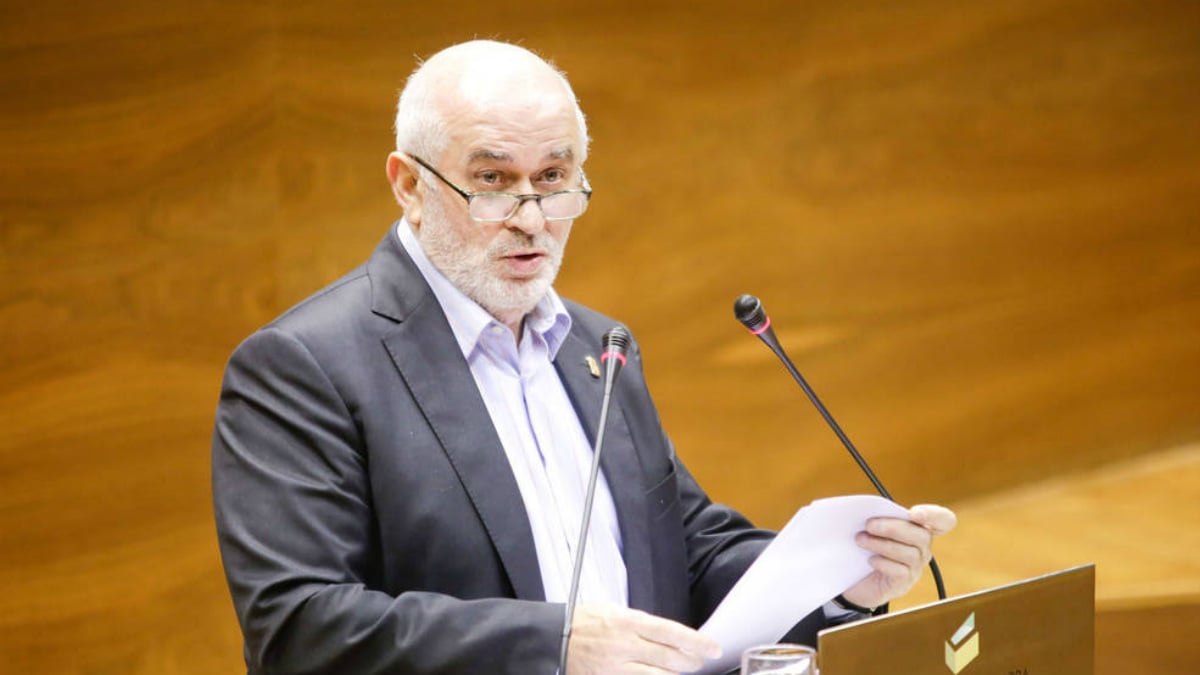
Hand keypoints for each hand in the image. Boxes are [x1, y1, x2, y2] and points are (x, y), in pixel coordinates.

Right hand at [566, 604, 721, 674]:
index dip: (697, 642)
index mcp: (628, 622)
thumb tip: (665, 633)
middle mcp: (626, 645)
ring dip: (675, 674)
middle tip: (699, 661)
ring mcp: (618, 667)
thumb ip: (639, 623)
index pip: (672, 632)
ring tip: (681, 670)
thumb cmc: (582, 622)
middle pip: (671, 658)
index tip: (712, 648)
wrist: (554, 640)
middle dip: (691, 661)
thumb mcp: (612, 611)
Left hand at [841, 503, 956, 609]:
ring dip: (882, 544)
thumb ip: (878, 516)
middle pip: (922, 535)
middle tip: (868, 525)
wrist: (855, 580)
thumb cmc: (865, 547)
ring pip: (910, 554)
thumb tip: (867, 509)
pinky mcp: (903, 583)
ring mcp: (915, 568)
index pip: (943, 520)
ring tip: (860, 540)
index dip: (934, 515)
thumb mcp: (872, 528)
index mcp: (919, 528)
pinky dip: (884, 563)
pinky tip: (870, 560)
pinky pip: (900, 572)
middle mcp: (923, 549)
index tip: (914, 513)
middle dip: (893, 527)